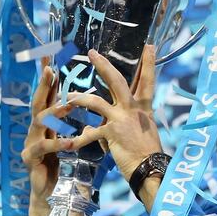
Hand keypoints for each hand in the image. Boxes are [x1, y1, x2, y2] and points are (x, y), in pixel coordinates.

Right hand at [21, 56, 72, 215]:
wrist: (52, 197)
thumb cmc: (63, 167)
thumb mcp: (72, 141)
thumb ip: (77, 124)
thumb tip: (94, 104)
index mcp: (48, 125)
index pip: (48, 96)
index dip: (50, 78)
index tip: (52, 57)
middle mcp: (36, 130)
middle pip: (38, 102)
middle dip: (44, 85)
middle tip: (49, 68)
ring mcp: (30, 144)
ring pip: (38, 122)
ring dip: (54, 112)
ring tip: (68, 104)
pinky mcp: (30, 160)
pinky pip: (43, 148)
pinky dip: (57, 143)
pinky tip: (70, 141)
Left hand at [64, 44, 162, 180]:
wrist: (149, 168)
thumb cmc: (147, 152)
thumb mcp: (142, 130)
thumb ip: (122, 121)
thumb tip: (103, 123)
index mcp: (143, 107)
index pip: (147, 81)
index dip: (148, 63)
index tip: (149, 46)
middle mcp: (133, 108)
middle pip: (117, 81)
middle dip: (103, 65)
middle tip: (92, 53)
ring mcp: (122, 119)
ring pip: (96, 101)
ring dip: (79, 99)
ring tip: (68, 96)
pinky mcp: (112, 132)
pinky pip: (91, 132)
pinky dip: (80, 139)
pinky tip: (71, 143)